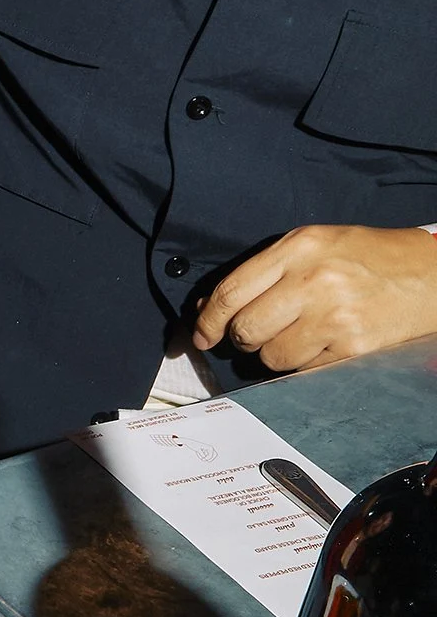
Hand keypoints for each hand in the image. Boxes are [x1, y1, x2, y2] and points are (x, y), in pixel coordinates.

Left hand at [193, 225, 436, 372]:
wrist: (431, 273)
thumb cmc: (369, 257)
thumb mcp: (315, 245)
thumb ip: (263, 271)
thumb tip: (208, 308)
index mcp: (299, 248)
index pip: (231, 291)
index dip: (208, 320)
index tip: (202, 334)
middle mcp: (313, 280)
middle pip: (246, 329)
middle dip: (243, 339)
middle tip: (257, 336)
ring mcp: (334, 316)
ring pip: (272, 357)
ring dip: (277, 354)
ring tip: (302, 335)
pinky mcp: (353, 348)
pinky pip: (304, 371)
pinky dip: (306, 365)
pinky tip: (325, 344)